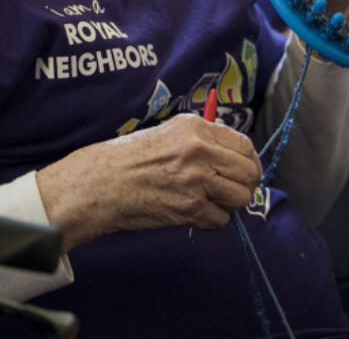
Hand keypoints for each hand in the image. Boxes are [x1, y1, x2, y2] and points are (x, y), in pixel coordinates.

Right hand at [36, 114, 261, 249]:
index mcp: (194, 128)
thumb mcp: (165, 134)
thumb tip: (233, 157)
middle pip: (249, 173)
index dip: (249, 161)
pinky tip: (192, 213)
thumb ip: (200, 141)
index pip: (244, 145)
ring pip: (241, 198)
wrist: (100, 182)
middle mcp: (199, 150)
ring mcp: (196, 180)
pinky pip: (221, 220)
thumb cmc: (127, 159)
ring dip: (228, 204)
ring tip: (207, 202)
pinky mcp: (190, 208)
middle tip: (227, 191)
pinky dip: (210, 221)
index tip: (243, 171)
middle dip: (243, 185)